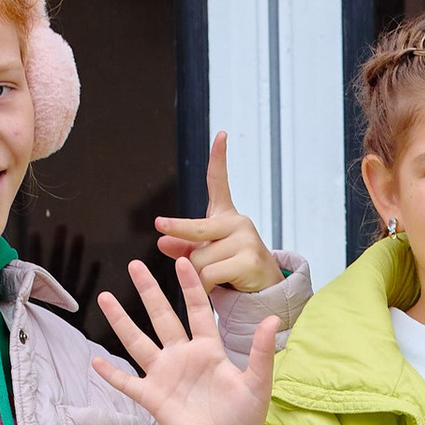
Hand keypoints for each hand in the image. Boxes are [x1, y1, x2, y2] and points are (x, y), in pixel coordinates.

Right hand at [99, 253, 280, 424]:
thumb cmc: (246, 419)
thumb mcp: (257, 383)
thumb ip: (261, 352)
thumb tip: (273, 319)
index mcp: (209, 350)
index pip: (197, 310)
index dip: (190, 286)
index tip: (182, 261)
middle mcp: (184, 358)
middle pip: (162, 317)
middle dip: (149, 291)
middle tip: (135, 265)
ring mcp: (165, 377)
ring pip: (138, 342)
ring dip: (122, 321)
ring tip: (105, 297)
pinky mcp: (153, 398)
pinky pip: (128, 383)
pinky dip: (112, 374)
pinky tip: (96, 360)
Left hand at [154, 131, 277, 299]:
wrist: (264, 289)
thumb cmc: (231, 268)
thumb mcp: (205, 253)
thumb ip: (183, 246)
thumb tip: (161, 243)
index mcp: (226, 217)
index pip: (220, 183)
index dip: (219, 158)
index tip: (221, 134)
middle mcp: (238, 222)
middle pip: (196, 228)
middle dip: (177, 230)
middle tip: (160, 224)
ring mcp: (246, 240)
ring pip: (199, 260)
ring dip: (197, 276)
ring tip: (214, 281)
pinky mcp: (249, 260)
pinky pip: (210, 275)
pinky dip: (205, 288)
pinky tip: (217, 291)